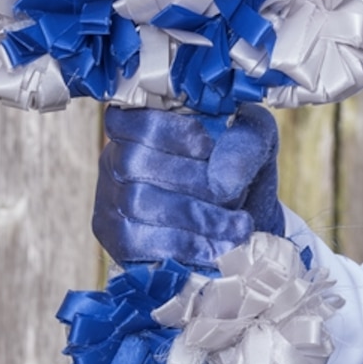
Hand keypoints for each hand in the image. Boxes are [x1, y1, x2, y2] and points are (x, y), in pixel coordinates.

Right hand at [93, 105, 282, 270]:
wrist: (239, 217)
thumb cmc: (236, 167)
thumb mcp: (252, 140)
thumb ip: (244, 142)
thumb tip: (222, 178)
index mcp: (145, 120)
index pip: (134, 116)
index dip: (169, 131)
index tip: (207, 147)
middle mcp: (116, 156)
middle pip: (134, 161)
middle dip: (191, 181)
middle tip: (233, 195)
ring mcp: (110, 199)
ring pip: (137, 203)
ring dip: (195, 217)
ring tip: (237, 226)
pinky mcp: (117, 239)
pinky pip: (138, 242)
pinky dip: (183, 244)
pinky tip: (216, 247)